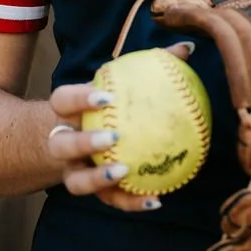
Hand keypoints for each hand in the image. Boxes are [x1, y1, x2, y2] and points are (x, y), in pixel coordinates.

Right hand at [46, 42, 193, 212]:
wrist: (78, 138)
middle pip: (62, 144)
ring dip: (97, 178)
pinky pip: (108, 201)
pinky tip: (157, 199)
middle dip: (84, 142)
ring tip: (125, 171)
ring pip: (76, 181)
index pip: (63, 100)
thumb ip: (151, 65)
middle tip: (113, 136)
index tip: (105, 96)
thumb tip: (188, 48)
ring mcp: (74, 169)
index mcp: (68, 110)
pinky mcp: (92, 191)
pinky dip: (130, 202)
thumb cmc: (106, 105)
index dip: (79, 98)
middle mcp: (64, 141)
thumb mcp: (120, 83)